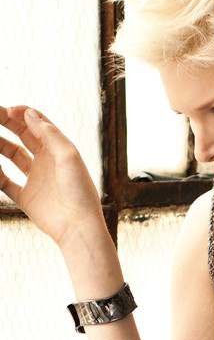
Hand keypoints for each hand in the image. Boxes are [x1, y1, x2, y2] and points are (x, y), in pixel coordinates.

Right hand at [0, 104, 104, 247]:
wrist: (78, 228)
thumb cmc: (79, 192)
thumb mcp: (68, 157)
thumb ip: (49, 134)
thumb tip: (28, 113)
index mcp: (59, 150)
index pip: (37, 123)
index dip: (21, 113)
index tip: (6, 111)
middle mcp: (46, 162)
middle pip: (22, 134)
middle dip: (6, 122)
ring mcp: (35, 179)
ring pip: (11, 154)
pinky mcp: (25, 197)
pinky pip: (4, 181)